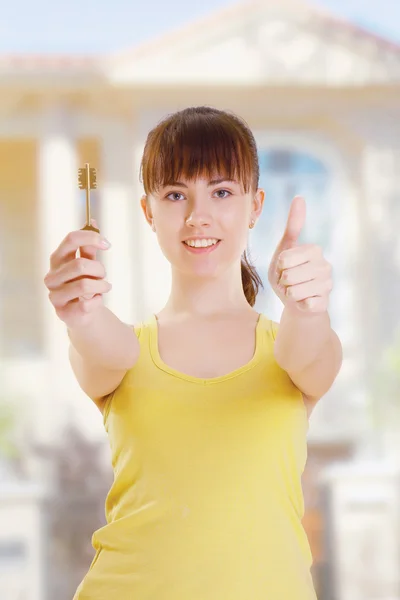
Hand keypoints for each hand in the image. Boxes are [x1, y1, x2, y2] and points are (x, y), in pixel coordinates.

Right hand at [43, 219, 111, 328]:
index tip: (107, 244)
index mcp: (57, 259)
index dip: (91, 238)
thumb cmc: (84, 283)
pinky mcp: (63, 313)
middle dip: (99, 269)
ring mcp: (55, 296)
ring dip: (101, 286)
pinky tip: (96, 300)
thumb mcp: (87, 263)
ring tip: (104, 287)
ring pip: (84, 285)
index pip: (71, 240)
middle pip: (80, 264)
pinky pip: (88, 304)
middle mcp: (52, 277)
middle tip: (103, 274)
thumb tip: (92, 222)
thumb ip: (89, 246)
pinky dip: (98, 301)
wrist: (82, 313)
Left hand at [267, 196, 332, 314]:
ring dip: (288, 294)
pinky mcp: (324, 302)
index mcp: (314, 249)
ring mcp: (327, 285)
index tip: (284, 268)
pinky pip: (302, 304)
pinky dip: (297, 305)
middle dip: (282, 282)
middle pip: (287, 275)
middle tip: (289, 283)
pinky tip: (303, 302)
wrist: (297, 303)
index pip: (283, 258)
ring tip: (295, 292)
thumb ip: (293, 226)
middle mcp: (325, 265)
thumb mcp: (284, 248)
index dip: (277, 267)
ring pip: (293, 291)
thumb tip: (300, 196)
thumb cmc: (288, 274)